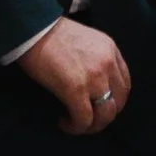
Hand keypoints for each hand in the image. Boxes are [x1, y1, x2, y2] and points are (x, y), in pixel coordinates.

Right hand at [17, 15, 129, 136]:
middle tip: (87, 119)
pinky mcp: (76, 89)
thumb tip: (92, 84)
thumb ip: (95, 58)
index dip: (113, 101)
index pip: (124, 84)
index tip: (98, 106)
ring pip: (105, 115)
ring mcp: (94, 77)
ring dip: (92, 125)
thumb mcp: (85, 40)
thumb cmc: (50, 33)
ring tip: (76, 124)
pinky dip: (76, 127)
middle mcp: (108, 64)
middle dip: (104, 116)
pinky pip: (84, 119)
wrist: (32, 28)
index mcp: (111, 50)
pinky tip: (64, 122)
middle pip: (118, 102)